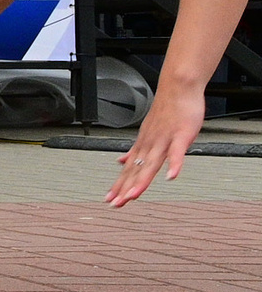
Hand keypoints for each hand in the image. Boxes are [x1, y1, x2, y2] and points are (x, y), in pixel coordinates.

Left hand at [108, 90, 203, 206]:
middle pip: (136, 170)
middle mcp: (150, 144)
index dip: (120, 185)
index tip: (110, 200)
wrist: (178, 88)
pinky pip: (177, 152)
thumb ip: (136, 150)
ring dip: (142, 180)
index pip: (129, 170)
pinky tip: (171, 177)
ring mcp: (164, 140)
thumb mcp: (147, 132)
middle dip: (125, 188)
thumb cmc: (167, 111)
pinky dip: (174, 164)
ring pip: (151, 163)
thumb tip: (121, 162)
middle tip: (115, 204)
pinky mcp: (180, 135)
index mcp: (143, 146)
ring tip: (133, 196)